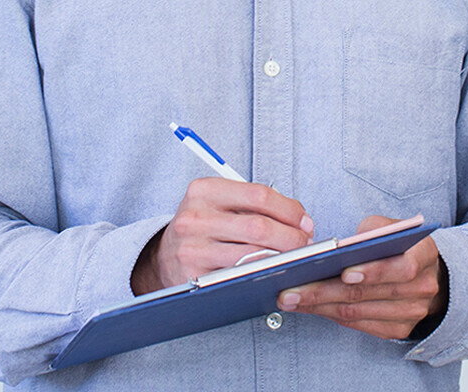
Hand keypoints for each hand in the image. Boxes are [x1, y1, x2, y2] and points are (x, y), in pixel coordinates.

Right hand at [132, 178, 313, 293]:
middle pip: (259, 226)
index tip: (305, 221)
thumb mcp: (219, 204)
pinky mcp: (194, 276)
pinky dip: (262, 275)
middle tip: (306, 244)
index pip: (259, 195)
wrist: (161, 258)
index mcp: (204, 190)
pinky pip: (239, 276)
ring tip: (295, 259)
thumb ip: (255, 204)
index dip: (290, 210)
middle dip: (292, 237)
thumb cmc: (200, 228)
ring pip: (252, 254)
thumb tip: (300, 219)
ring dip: (282, 258)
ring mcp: (193, 248)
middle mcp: (195, 217)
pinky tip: (273, 273)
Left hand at [275, 215, 446, 339]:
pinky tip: (307, 306)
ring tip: (290, 298)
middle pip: (366, 294)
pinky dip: (328, 314)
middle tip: (291, 289)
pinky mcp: (395, 329)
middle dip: (324, 291)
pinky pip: (356, 323)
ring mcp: (408, 313)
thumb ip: (373, 229)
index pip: (399, 268)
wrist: (430, 275)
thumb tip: (343, 246)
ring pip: (356, 312)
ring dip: (319, 306)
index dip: (371, 271)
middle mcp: (420, 289)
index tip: (342, 272)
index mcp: (423, 257)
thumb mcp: (395, 227)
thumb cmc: (403, 246)